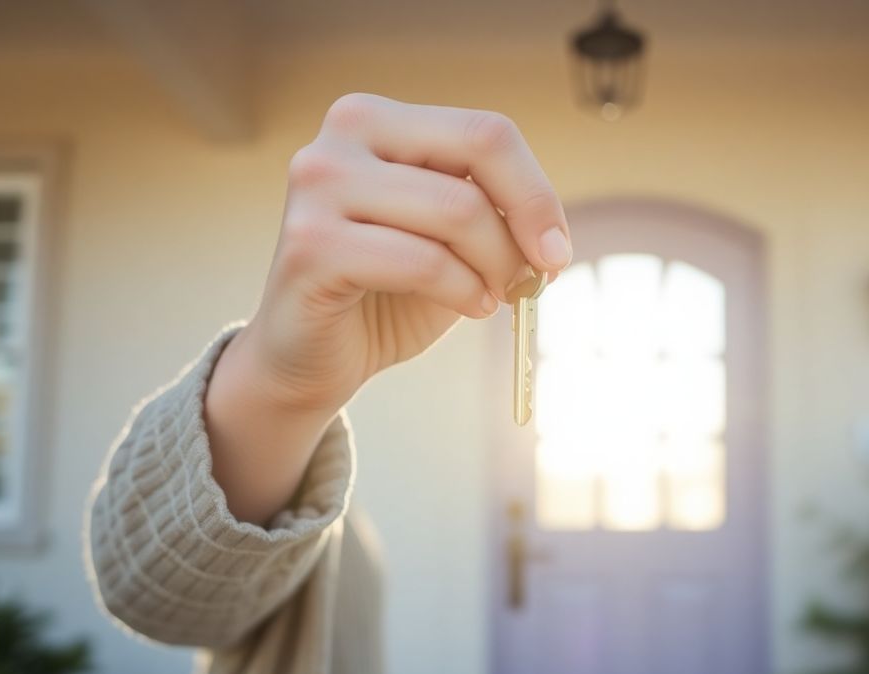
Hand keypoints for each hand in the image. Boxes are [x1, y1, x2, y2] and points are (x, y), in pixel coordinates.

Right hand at [242, 93, 570, 412]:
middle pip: (479, 153)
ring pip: (457, 210)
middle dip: (523, 224)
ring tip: (490, 297)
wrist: (311, 357)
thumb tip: (549, 233)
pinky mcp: (311, 247)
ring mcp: (318, 187)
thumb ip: (491, 213)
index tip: (556, 249)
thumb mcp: (451, 239)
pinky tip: (469, 307)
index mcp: (375, 120)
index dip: (537, 193)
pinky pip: (423, 262)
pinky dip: (464, 290)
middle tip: (536, 276)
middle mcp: (341, 137)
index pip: (486, 131)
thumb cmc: (389, 291)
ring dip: (495, 266)